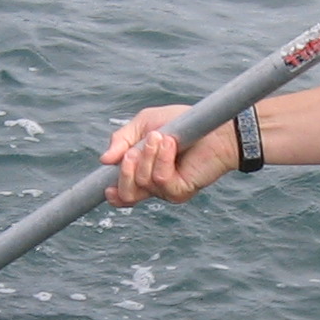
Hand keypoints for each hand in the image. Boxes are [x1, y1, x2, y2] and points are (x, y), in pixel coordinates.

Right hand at [101, 104, 240, 205]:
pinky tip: (172, 143)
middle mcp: (153, 186)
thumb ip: (122, 139)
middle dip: (125, 170)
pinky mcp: (180, 191)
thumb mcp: (145, 124)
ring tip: (162, 137)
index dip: (112, 193)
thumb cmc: (182, 123)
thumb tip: (104, 160)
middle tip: (134, 150)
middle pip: (126, 196)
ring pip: (141, 182)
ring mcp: (167, 191)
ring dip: (148, 155)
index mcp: (143, 173)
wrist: (215, 127)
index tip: (106, 186)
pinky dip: (163, 158)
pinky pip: (160, 179)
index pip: (122, 194)